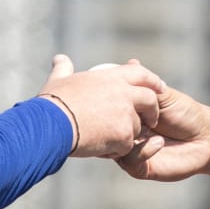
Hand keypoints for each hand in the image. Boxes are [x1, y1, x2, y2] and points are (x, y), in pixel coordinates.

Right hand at [38, 55, 162, 157]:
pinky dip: (117, 150)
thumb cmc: (52, 103)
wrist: (50, 126)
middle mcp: (123, 93)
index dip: (152, 80)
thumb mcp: (59, 81)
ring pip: (138, 126)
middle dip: (152, 110)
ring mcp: (125, 115)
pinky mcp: (123, 136)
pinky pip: (127, 146)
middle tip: (151, 120)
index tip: (159, 87)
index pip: (140, 73)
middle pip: (150, 99)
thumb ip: (63, 69)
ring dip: (129, 133)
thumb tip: (59, 58)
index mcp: (110, 78)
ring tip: (109, 138)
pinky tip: (100, 148)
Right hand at [114, 84, 209, 181]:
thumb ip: (145, 85)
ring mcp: (131, 151)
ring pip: (113, 146)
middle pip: (105, 128)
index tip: (114, 94)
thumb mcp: (163, 96)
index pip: (107, 109)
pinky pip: (130, 161)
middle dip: (115, 119)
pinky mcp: (140, 168)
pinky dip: (143, 150)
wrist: (207, 138)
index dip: (107, 102)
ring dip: (130, 134)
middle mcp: (125, 133)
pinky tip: (159, 142)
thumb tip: (132, 62)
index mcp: (127, 115)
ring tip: (150, 127)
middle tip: (131, 112)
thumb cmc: (186, 113)